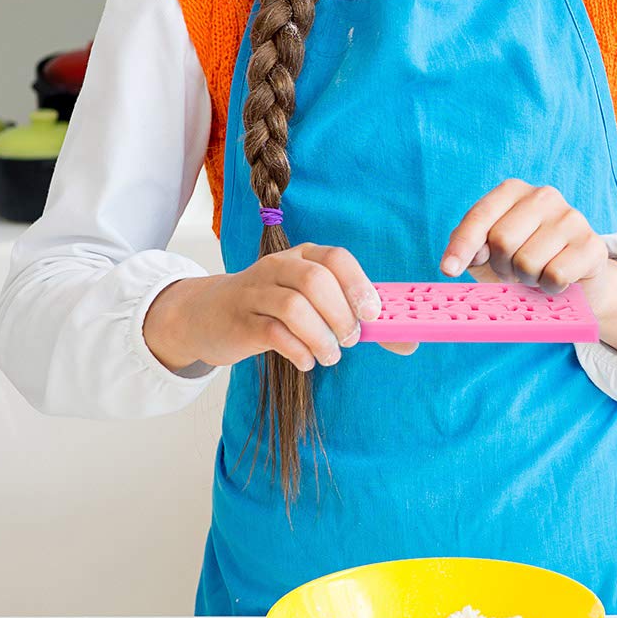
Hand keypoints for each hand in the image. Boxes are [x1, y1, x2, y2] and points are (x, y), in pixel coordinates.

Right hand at [144, 243, 416, 372]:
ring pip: (293, 306)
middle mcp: (278, 267)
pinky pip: (272, 333)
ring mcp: (255, 292)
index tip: (373, 315)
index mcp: (303, 256)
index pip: (336, 258)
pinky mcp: (239, 321)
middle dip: (340, 314)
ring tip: (330, 355)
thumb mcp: (311, 303)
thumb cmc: (273, 309)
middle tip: (351, 339)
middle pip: (315, 280)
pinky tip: (307, 361)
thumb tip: (408, 342)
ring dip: (321, 336)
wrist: (208, 315)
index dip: (358, 285)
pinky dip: (297, 350)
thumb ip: (354, 318)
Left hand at [441, 180, 609, 293]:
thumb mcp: (489, 252)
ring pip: (528, 262)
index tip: (449, 270)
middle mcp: (543, 196)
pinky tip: (557, 280)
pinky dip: (551, 288)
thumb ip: (468, 247)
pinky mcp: (592, 244)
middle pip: (502, 241)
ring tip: (538, 272)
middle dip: (503, 266)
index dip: (462, 247)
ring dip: (528, 279)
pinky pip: (556, 276)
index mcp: (513, 191)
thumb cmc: (525, 260)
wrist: (576, 279)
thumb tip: (454, 262)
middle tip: (515, 269)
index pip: (480, 217)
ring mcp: (571, 217)